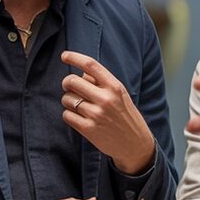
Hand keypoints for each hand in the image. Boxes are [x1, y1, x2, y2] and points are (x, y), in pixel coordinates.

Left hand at [60, 51, 155, 173]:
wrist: (135, 144)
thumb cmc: (125, 115)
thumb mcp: (120, 94)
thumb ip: (101, 82)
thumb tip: (80, 73)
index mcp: (115, 86)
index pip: (90, 65)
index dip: (74, 57)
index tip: (64, 55)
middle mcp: (105, 99)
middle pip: (72, 81)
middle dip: (67, 83)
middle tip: (69, 87)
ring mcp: (96, 114)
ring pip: (67, 98)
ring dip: (68, 100)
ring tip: (78, 105)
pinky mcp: (88, 129)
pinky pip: (66, 115)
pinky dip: (69, 114)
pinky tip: (78, 117)